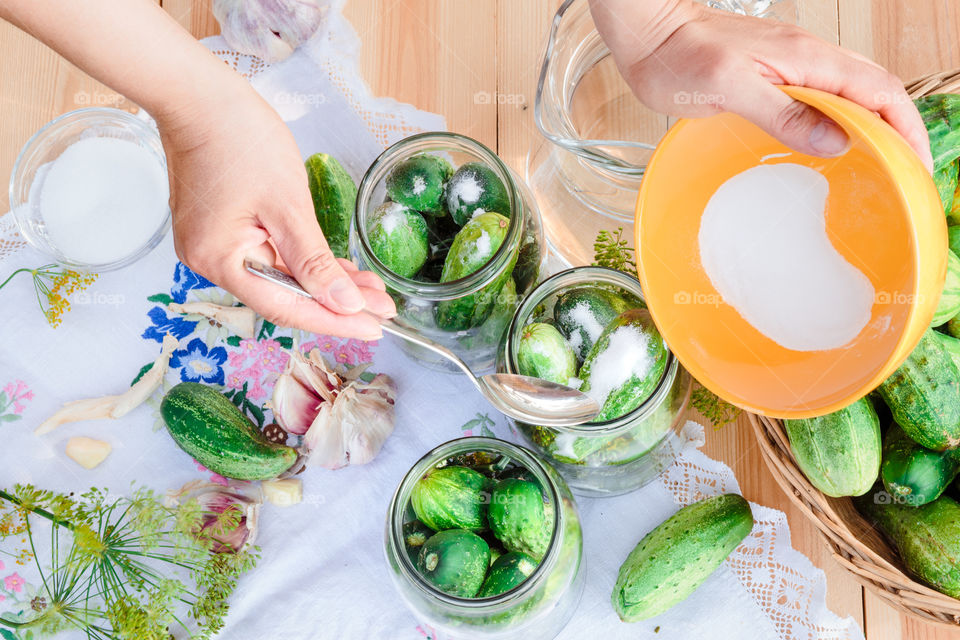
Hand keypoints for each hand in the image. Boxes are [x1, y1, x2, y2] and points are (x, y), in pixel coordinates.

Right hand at [157, 82, 394, 339]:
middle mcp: (211, 261)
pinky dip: (304, 264)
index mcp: (221, 260)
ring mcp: (215, 245)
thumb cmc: (239, 139)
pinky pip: (270, 257)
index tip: (374, 328)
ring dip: (325, 284)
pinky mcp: (224, 228)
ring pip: (280, 278)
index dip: (333, 321)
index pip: (287, 308)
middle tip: (382, 309)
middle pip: (284, 297)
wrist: (198, 95)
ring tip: (370, 290)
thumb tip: (344, 304)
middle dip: (336, 303)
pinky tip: (338, 270)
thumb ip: (314, 261)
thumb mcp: (287, 204)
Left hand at [590, 0, 932, 170]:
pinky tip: (836, 145)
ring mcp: (794, 65)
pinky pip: (825, 97)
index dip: (905, 129)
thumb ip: (782, 112)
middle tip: (907, 176)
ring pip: (853, 94)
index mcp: (806, 59)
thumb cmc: (679, 59)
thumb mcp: (729, 90)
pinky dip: (843, 122)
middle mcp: (809, 58)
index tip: (916, 167)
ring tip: (883, 167)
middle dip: (901, 132)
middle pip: (876, 92)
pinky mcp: (776, 74)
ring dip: (875, 128)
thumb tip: (835, 140)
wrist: (651, 35)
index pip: (879, 91)